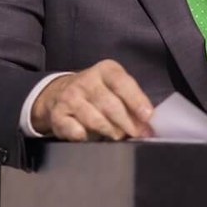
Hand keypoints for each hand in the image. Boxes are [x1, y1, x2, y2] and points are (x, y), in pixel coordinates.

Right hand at [31, 60, 154, 141]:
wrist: (59, 93)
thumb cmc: (97, 93)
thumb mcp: (114, 88)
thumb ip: (131, 102)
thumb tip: (147, 123)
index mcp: (105, 70)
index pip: (122, 84)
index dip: (137, 100)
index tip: (148, 116)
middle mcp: (86, 81)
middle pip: (110, 104)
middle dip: (126, 122)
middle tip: (136, 134)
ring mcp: (70, 97)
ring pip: (95, 119)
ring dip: (110, 131)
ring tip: (117, 136)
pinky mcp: (58, 115)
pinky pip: (76, 130)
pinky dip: (86, 137)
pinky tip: (91, 137)